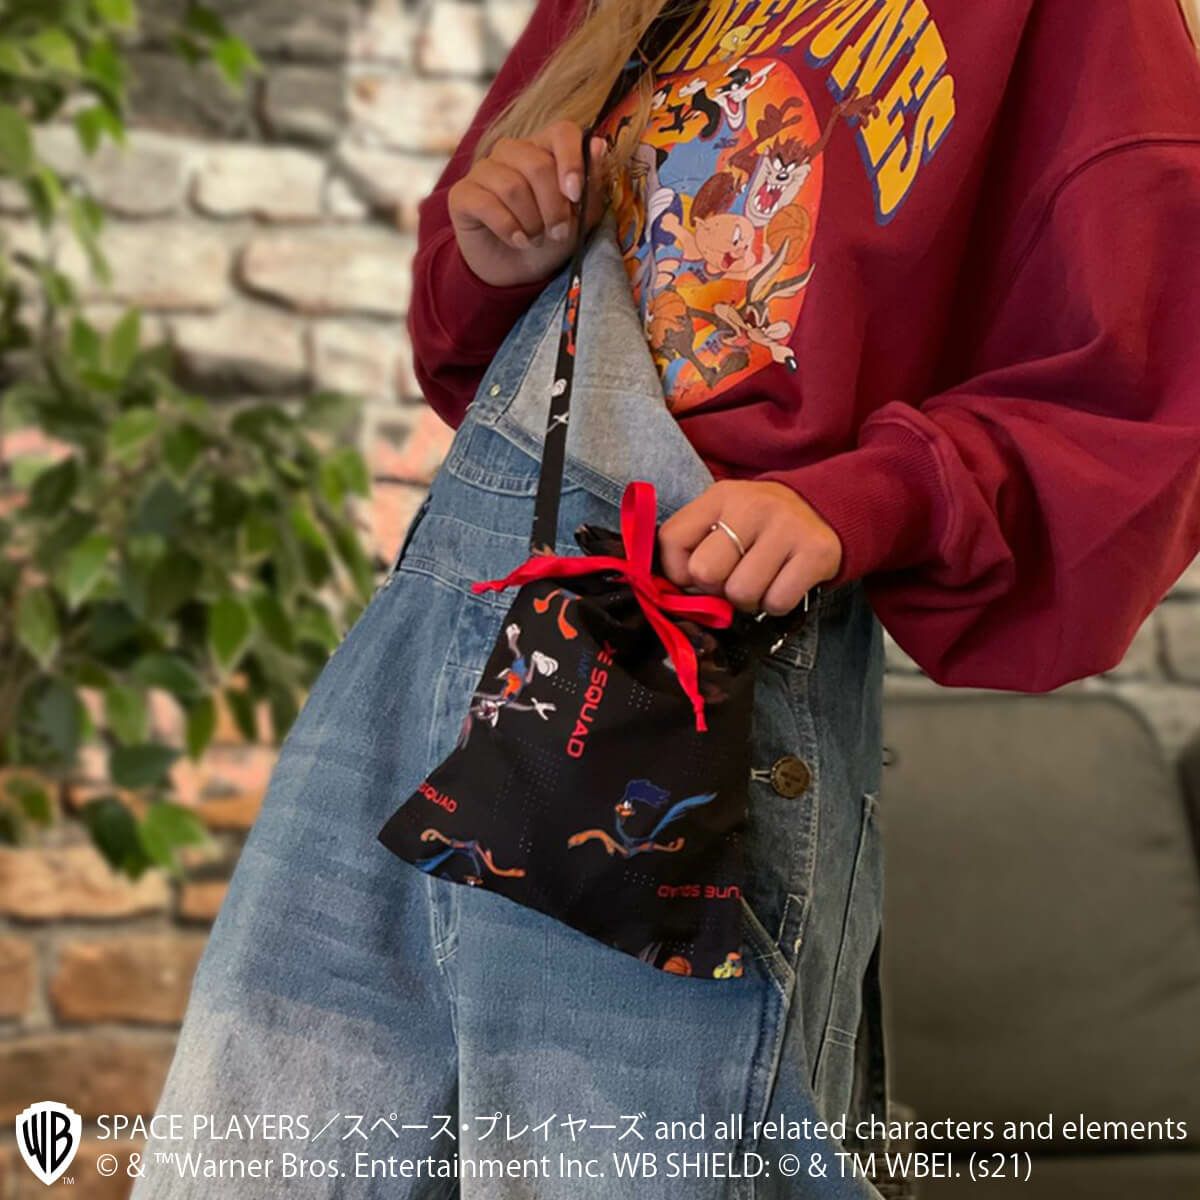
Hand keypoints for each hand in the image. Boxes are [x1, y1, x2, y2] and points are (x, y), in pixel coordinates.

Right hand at [448, 120, 608, 287]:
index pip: (562, 131)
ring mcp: (483, 170)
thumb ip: (591, 183)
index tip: (576, 195)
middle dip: (554, 207)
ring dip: (532, 222)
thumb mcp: (581, 216)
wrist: (517, 272)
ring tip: (536, 239)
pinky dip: (508, 229)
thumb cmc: (551, 239)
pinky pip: (487, 205)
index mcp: (544, 148)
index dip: (572, 160)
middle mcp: (511, 151)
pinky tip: (518, 241)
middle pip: (537, 165)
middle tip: (558, 233)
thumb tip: (598, 145)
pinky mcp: (462, 194)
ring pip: (512, 187)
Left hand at [657, 480, 842, 615]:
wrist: (825, 510)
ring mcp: (786, 528)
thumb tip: (673, 591)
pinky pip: (777, 602)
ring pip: (741, 593)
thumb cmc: (760, 524)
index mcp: (720, 497)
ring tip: (761, 581)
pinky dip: (776, 605)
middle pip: (705, 572)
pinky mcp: (815, 552)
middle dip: (716, 588)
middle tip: (734, 578)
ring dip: (748, 601)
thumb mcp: (723, 516)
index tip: (697, 574)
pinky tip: (782, 584)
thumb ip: (691, 544)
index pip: (671, 541)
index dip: (678, 571)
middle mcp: (752, 506)